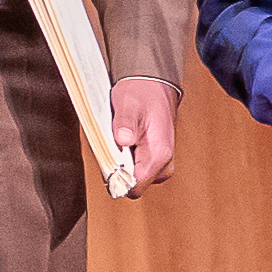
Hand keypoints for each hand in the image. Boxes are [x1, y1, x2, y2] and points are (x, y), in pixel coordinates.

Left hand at [111, 76, 179, 191]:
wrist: (152, 85)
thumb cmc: (141, 93)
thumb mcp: (128, 104)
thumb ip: (125, 124)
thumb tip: (123, 140)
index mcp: (159, 154)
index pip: (135, 185)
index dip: (117, 178)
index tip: (108, 162)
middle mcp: (163, 164)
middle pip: (133, 186)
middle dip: (118, 171)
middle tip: (111, 147)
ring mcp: (160, 164)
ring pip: (134, 180)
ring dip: (121, 165)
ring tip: (117, 140)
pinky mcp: (154, 160)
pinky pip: (135, 171)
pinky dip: (124, 161)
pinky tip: (121, 142)